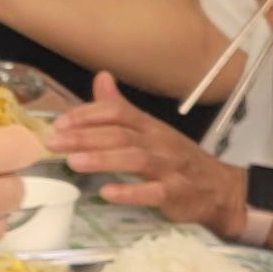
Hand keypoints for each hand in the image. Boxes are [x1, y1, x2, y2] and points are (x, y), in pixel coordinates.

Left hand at [49, 72, 235, 231]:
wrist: (218, 188)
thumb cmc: (177, 159)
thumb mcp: (150, 130)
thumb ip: (121, 108)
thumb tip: (101, 77)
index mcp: (149, 126)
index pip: (117, 111)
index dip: (87, 115)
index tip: (59, 124)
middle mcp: (158, 142)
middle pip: (120, 134)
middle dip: (84, 137)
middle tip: (54, 143)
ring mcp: (169, 168)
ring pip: (135, 159)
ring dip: (103, 159)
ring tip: (74, 162)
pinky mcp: (175, 194)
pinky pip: (153, 192)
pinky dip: (130, 192)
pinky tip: (108, 192)